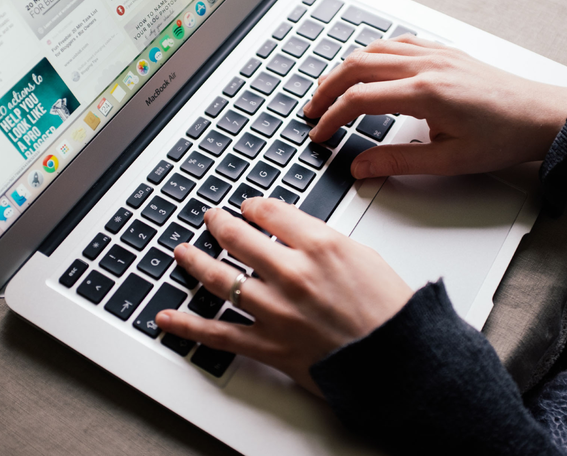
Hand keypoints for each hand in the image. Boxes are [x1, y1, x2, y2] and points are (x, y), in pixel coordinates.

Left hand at [156, 198, 413, 394]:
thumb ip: (322, 240)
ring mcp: (276, 311)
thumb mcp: (363, 256)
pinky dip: (189, 326)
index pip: (271, 212)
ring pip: (221, 279)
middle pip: (239, 237)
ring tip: (182, 252)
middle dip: (220, 223)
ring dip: (195, 262)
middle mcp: (293, 274)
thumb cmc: (389, 310)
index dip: (254, 206)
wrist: (399, 360)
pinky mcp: (270, 345)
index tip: (249, 207)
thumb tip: (293, 232)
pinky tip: (167, 317)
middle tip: (211, 218)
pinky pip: (220, 334)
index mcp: (320, 245)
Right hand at [303, 35, 566, 177]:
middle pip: (358, 66)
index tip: (320, 134)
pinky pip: (398, 44)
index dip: (332, 118)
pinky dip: (373, 55)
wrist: (543, 117)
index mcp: (426, 93)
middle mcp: (427, 66)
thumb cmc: (504, 137)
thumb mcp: (449, 161)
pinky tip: (369, 68)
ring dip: (346, 69)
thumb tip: (361, 167)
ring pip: (375, 50)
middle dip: (327, 89)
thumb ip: (399, 162)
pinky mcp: (445, 53)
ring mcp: (436, 55)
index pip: (360, 99)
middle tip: (312, 111)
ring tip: (330, 90)